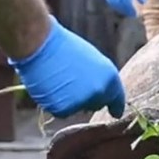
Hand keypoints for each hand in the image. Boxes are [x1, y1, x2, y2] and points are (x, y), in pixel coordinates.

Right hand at [9, 16, 125, 118]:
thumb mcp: (91, 59)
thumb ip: (99, 77)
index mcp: (110, 76)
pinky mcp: (65, 109)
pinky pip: (61, 112)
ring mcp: (83, 101)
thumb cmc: (63, 47)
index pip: (117, 99)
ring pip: (77, 109)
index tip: (116, 114)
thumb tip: (100, 91)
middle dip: (88, 100)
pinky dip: (55, 103)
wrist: (41, 44)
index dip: (116, 107)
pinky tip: (50, 87)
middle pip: (96, 105)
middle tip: (72, 84)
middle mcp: (100, 91)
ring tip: (58, 80)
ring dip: (69, 101)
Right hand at [103, 0, 145, 16]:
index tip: (136, 14)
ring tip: (129, 12)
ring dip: (122, 10)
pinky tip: (123, 9)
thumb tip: (143, 3)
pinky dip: (117, 6)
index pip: (127, 1)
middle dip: (127, 10)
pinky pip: (112, 2)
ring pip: (116, 5)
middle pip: (121, 4)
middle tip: (133, 15)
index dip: (131, 9)